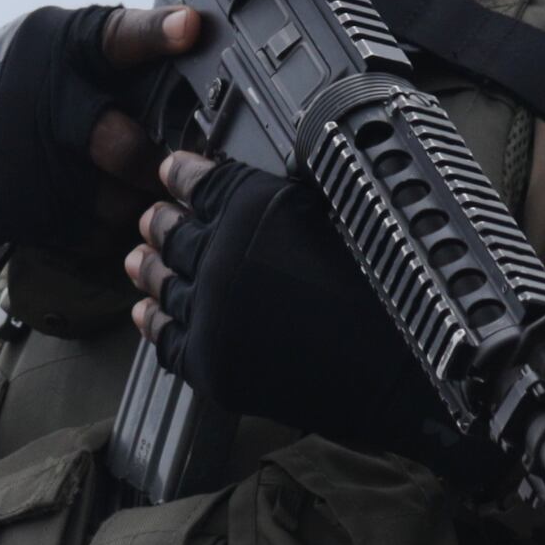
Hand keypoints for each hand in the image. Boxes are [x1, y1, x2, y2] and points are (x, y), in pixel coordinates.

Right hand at [0, 4, 206, 304]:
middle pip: (126, 145)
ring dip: (129, 199)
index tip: (191, 30)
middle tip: (171, 165)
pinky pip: (99, 232)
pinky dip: (101, 226)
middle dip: (152, 164)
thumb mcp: (30, 58)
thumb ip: (97, 60)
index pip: (115, 36)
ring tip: (114, 185)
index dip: (157, 34)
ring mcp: (35, 166)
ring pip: (121, 198)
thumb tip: (181, 63)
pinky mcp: (32, 216)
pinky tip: (78, 204)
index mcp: (51, 49)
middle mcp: (45, 102)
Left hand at [126, 149, 504, 489]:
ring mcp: (208, 314)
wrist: (405, 374)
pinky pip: (166, 339)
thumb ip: (286, 201)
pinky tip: (146, 314)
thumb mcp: (341, 216)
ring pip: (161, 284)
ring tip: (138, 260)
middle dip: (162, 222)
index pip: (200, 183)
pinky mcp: (209, 364)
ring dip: (149, 268)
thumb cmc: (390, 291)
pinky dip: (153, 323)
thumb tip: (262, 191)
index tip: (173, 170)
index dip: (183, 175)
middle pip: (172, 234)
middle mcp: (217, 256)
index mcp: (249, 208)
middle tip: (152, 217)